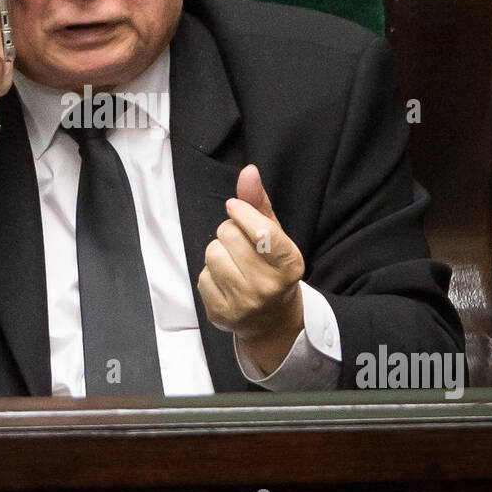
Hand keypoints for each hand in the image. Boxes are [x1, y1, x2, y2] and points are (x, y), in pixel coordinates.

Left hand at [197, 165, 305, 374]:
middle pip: (229, 236)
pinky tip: (225, 281)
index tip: (233, 206)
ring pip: (212, 254)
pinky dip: (210, 274)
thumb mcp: (274, 234)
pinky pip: (202, 277)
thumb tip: (248, 171)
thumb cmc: (272, 267)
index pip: (261, 231)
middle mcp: (268, 287)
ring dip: (218, 251)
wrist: (270, 320)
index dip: (242, 212)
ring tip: (233, 262)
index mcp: (289, 264)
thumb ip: (260, 203)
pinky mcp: (221, 314)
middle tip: (240, 244)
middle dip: (230, 232)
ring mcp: (244, 303)